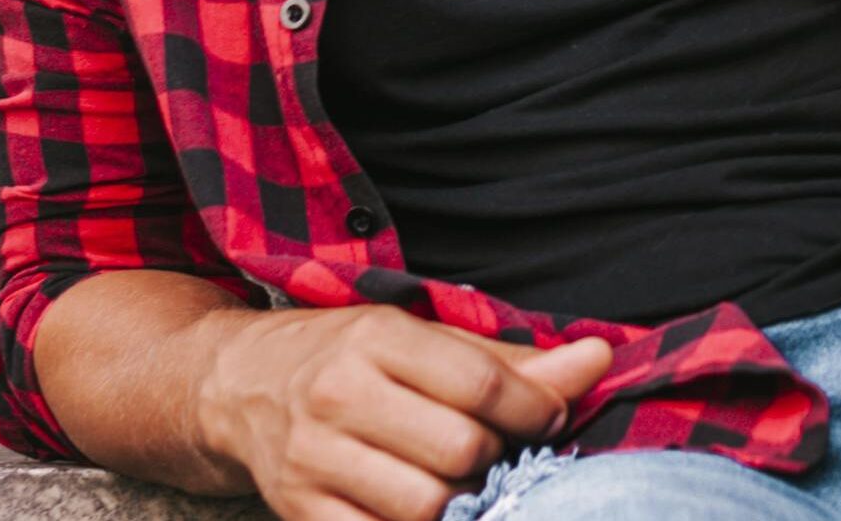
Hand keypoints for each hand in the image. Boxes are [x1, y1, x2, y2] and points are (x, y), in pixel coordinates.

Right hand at [196, 302, 612, 520]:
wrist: (239, 386)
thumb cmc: (348, 354)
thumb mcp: (419, 336)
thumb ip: (510, 358)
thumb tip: (601, 358)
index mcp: (376, 337)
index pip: (479, 383)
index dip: (533, 409)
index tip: (548, 418)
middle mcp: (340, 394)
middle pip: (460, 452)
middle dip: (498, 462)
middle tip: (500, 456)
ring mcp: (315, 460)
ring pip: (427, 508)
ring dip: (464, 508)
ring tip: (466, 488)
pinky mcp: (302, 515)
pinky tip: (431, 516)